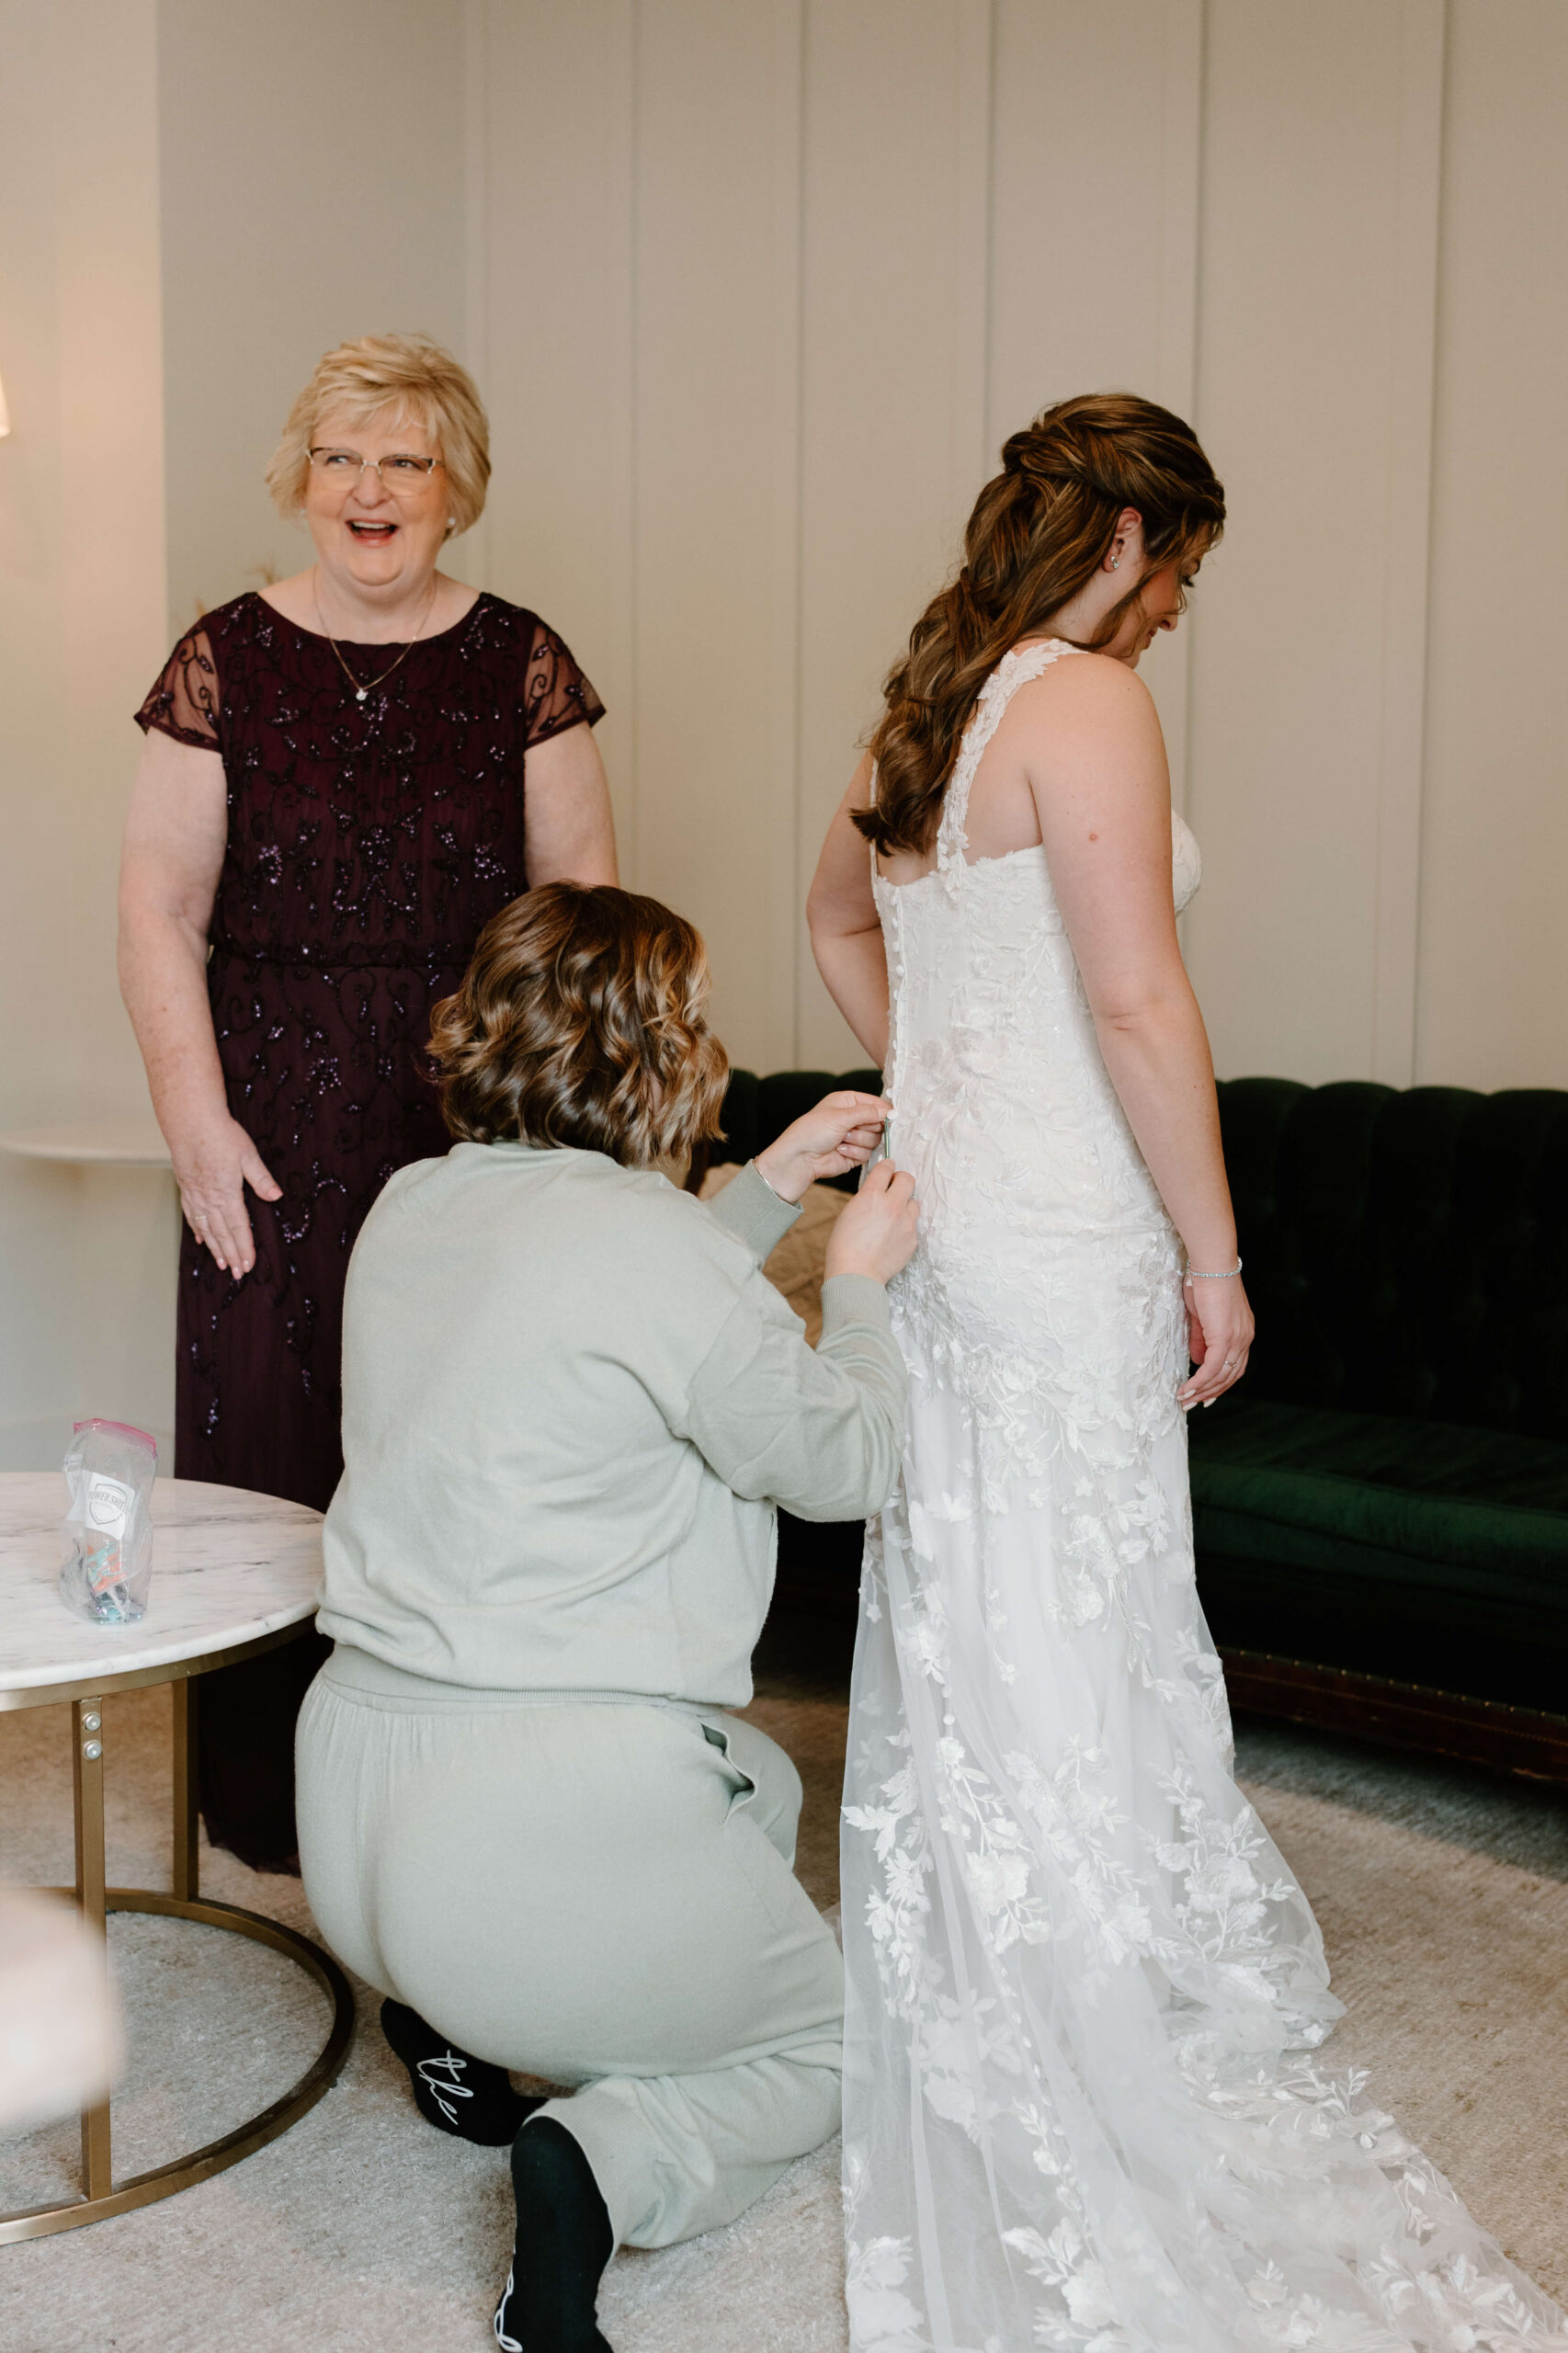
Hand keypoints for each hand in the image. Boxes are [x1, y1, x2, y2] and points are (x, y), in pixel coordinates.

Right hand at [168, 1111, 281, 1277]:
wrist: (190, 1121)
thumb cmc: (221, 1135)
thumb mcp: (248, 1155)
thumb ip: (261, 1179)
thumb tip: (276, 1196)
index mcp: (227, 1193)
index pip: (238, 1228)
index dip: (244, 1248)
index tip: (249, 1264)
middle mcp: (208, 1199)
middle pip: (222, 1234)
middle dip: (231, 1255)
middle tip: (238, 1274)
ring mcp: (194, 1195)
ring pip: (205, 1228)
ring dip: (215, 1248)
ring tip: (221, 1264)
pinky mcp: (185, 1187)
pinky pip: (191, 1215)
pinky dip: (197, 1230)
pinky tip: (200, 1239)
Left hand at [755, 1091, 889, 1205]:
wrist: (800, 1159)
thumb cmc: (811, 1132)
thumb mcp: (839, 1116)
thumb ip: (867, 1112)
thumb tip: (888, 1112)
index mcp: (848, 1102)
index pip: (875, 1103)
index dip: (883, 1111)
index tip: (891, 1117)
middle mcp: (853, 1118)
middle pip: (879, 1123)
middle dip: (866, 1128)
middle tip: (851, 1129)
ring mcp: (855, 1137)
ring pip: (875, 1140)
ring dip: (858, 1141)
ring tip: (841, 1140)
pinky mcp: (855, 1154)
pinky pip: (867, 1154)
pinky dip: (854, 1153)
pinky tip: (839, 1151)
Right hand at [824, 1160, 918, 1285]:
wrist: (856, 1274)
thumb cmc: (844, 1246)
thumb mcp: (849, 1212)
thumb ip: (866, 1198)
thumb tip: (876, 1191)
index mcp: (872, 1196)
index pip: (886, 1168)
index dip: (887, 1165)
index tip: (888, 1166)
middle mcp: (892, 1206)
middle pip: (908, 1179)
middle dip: (901, 1180)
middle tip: (894, 1187)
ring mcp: (906, 1223)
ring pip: (914, 1202)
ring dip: (905, 1204)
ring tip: (893, 1216)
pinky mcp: (912, 1239)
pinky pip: (912, 1225)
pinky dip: (904, 1226)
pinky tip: (892, 1236)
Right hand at [1177, 1272, 1253, 1409]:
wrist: (1212, 1265)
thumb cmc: (1206, 1282)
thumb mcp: (1203, 1316)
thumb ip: (1202, 1339)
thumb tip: (1197, 1360)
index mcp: (1243, 1333)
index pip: (1235, 1367)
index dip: (1220, 1384)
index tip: (1204, 1395)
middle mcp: (1245, 1339)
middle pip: (1230, 1377)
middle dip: (1210, 1394)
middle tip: (1191, 1404)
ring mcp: (1237, 1339)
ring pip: (1221, 1376)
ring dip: (1202, 1391)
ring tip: (1185, 1400)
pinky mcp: (1225, 1338)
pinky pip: (1211, 1368)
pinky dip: (1199, 1382)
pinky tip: (1186, 1389)